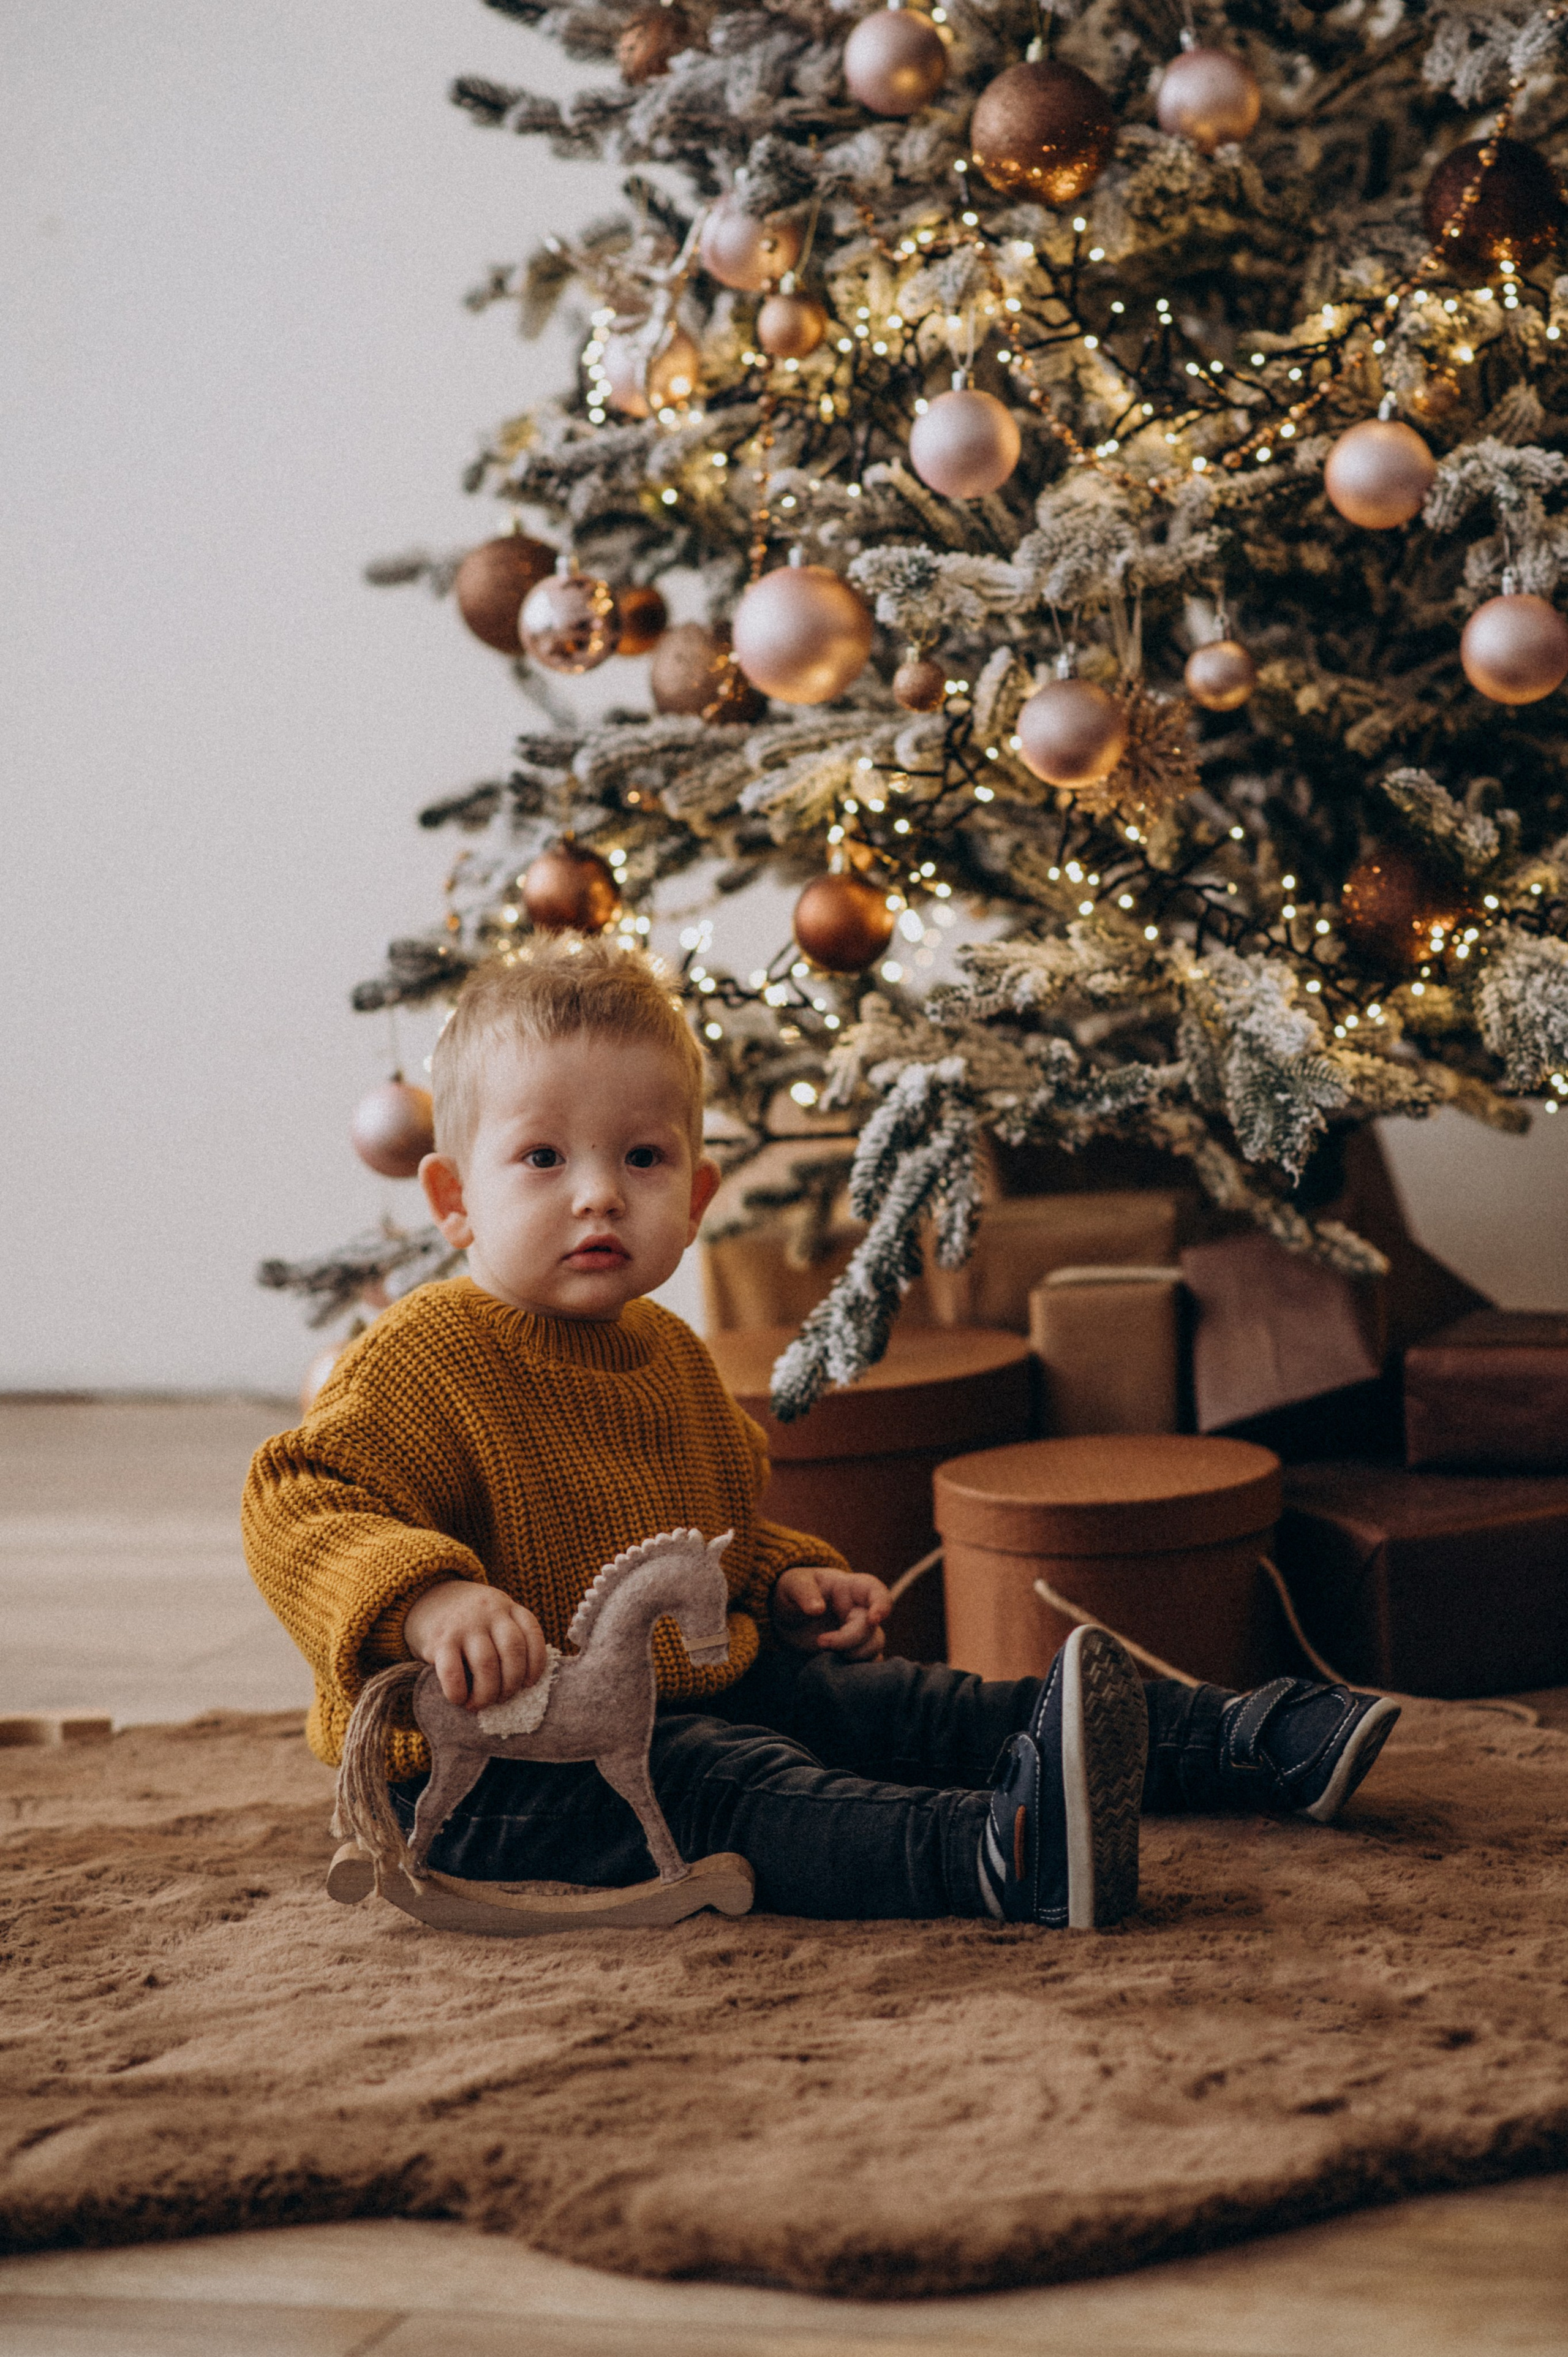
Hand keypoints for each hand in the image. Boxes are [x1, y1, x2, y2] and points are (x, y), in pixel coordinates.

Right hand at [403, 1579, 548, 1709]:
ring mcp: (464, 1625)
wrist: (422, 1595)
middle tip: (502, 1698)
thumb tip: (519, 1683)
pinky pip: (453, 1672)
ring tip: (480, 1704)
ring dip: (487, 1693)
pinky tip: (459, 1699)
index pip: (532, 1633)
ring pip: (487, 1665)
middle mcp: (489, 1612)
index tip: (529, 1684)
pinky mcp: (439, 1640)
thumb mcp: (491, 1612)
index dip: (536, 1664)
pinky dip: (458, 1692)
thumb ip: (506, 1634)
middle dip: (511, 1683)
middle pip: (513, 1651)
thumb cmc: (465, 1617)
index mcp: (506, 1606)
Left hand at [771, 1565, 889, 1661]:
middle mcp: (859, 1611)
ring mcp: (858, 1633)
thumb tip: (817, 1609)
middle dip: (850, 1639)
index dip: (882, 1604)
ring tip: (827, 1655)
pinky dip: (856, 1670)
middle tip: (821, 1642)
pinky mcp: (852, 1652)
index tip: (873, 1619)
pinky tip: (836, 1669)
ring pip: (873, 1647)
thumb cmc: (794, 1590)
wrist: (787, 1615)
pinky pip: (866, 1663)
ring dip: (855, 1655)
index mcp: (850, 1588)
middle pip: (872, 1627)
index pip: (876, 1591)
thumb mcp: (793, 1583)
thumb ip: (804, 1592)